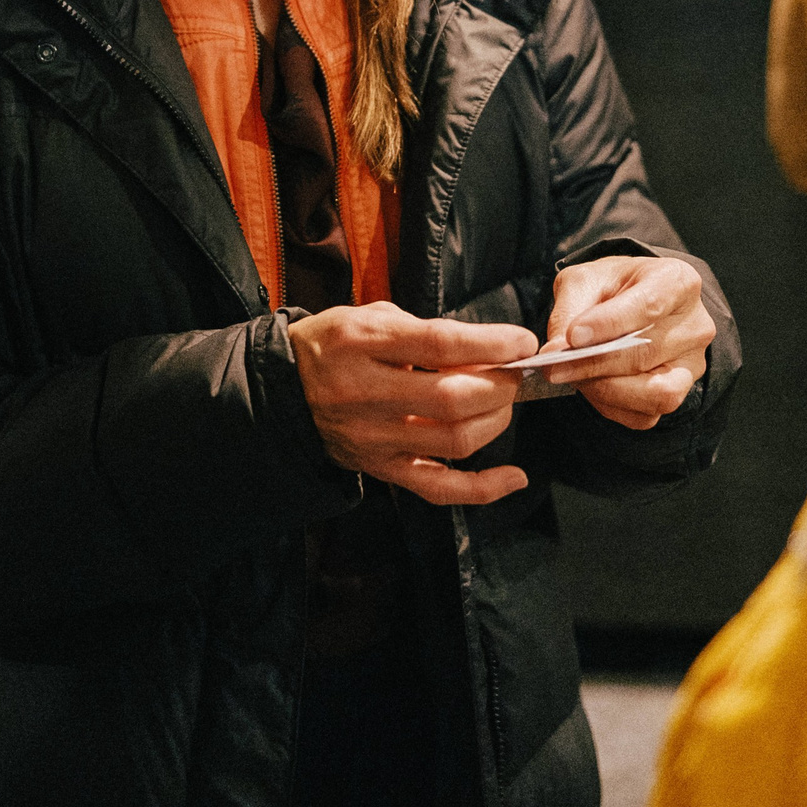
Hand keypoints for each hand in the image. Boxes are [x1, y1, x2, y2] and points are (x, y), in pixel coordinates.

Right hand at [290, 302, 534, 505]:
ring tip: (501, 403)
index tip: (522, 341)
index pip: (439, 344)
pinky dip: (484, 488)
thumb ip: (425, 331)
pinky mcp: (380, 470)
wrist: (284, 389)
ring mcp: (373, 438)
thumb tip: (488, 350)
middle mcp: (365, 393)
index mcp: (361, 342)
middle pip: (452, 398)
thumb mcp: (371, 317)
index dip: (492, 344)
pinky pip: (439, 489)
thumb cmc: (335, 344)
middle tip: (513, 373)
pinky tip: (514, 478)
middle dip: (499, 385)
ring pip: (454, 441)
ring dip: (495, 421)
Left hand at [541, 256, 714, 429]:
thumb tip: (555, 351)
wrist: (632, 302)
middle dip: (594, 364)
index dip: (610, 324)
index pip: (649, 305)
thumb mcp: (586, 281)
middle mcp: (694, 324)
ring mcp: (691, 363)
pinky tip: (592, 387)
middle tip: (555, 366)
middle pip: (646, 353)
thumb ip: (569, 310)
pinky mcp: (680, 392)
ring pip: (655, 392)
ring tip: (574, 377)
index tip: (573, 336)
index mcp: (677, 282)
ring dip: (606, 390)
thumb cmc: (612, 288)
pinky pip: (646, 415)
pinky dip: (612, 406)